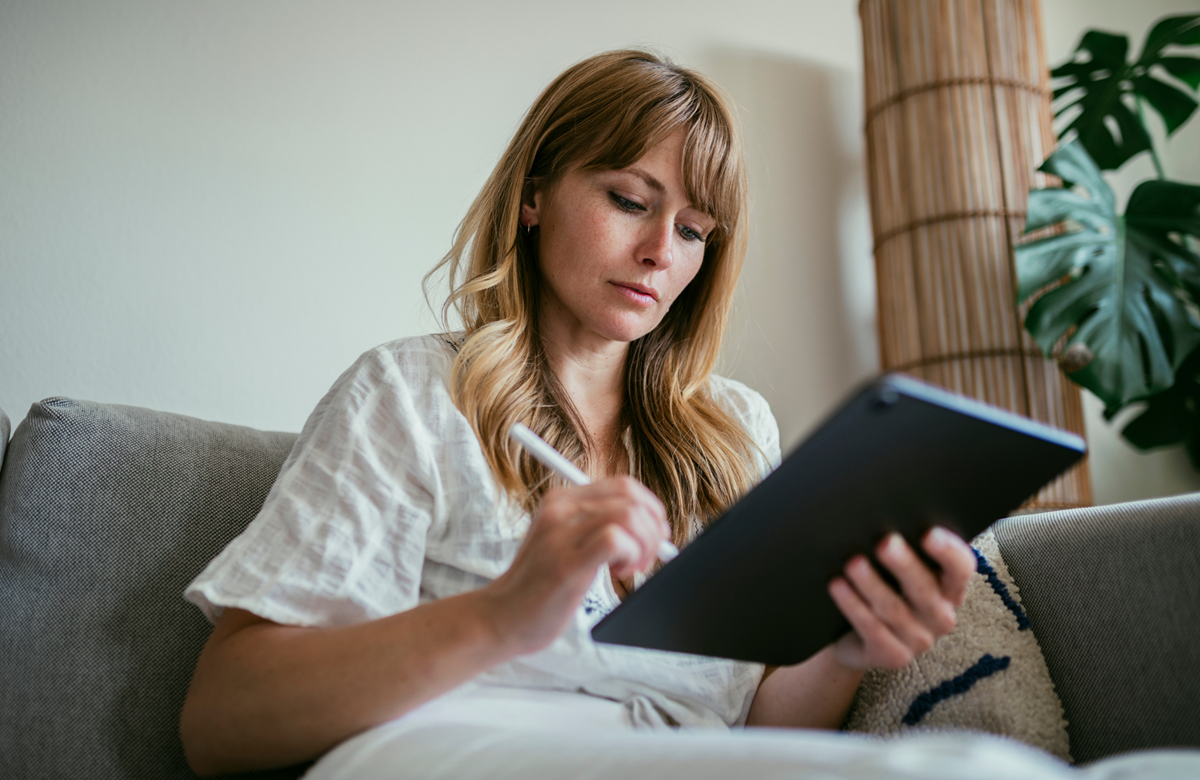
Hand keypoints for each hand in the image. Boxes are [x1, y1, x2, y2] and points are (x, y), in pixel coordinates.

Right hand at [478, 476, 668, 655]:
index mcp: (562, 500)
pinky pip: (616, 540)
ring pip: (629, 514)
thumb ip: (597, 526)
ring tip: (629, 567)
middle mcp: (560, 509)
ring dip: (644, 544)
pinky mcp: (566, 562)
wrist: (502, 617)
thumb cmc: (540, 585)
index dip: (650, 510)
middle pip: (631, 497)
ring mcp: (561, 533)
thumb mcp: (565, 541)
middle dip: (653, 529)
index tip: (652, 537)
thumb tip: (650, 525)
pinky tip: (618, 572)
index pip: (625, 486)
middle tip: (644, 558)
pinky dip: (631, 555)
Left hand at [828, 527, 974, 669]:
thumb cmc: (886, 589)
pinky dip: (853, 605)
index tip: (929, 532)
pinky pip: (871, 629)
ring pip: (893, 609)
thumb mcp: (900, 572)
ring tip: (853, 563)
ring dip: (871, 584)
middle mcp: (940, 616)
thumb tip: (886, 511)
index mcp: (950, 589)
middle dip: (904, 565)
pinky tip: (837, 585)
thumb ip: (905, 547)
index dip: (949, 552)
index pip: (961, 568)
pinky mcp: (892, 656)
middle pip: (924, 589)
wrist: (859, 638)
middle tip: (884, 542)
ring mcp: (918, 640)